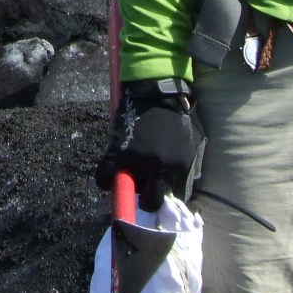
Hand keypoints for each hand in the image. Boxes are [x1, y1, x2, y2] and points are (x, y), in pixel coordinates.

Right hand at [95, 79, 205, 205]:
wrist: (156, 92)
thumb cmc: (173, 119)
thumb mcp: (186, 146)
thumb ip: (182, 169)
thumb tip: (173, 192)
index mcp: (181, 167)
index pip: (174, 198)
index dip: (164, 196)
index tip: (158, 193)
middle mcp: (162, 167)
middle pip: (153, 201)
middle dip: (147, 198)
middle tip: (143, 186)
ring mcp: (140, 160)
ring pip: (132, 189)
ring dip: (130, 184)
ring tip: (130, 169)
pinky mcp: (119, 150)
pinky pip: (106, 176)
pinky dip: (105, 180)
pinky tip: (108, 177)